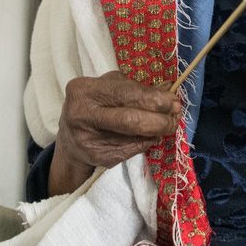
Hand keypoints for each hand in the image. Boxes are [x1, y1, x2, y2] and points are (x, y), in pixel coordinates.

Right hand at [49, 71, 180, 194]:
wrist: (70, 138)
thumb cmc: (94, 106)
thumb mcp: (108, 88)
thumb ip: (136, 88)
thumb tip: (169, 89)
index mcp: (85, 90)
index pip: (126, 93)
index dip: (154, 99)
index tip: (174, 100)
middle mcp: (82, 114)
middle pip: (130, 120)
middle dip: (159, 119)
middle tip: (175, 117)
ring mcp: (88, 139)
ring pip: (133, 138)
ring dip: (156, 132)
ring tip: (166, 126)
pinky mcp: (97, 157)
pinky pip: (130, 151)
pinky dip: (145, 143)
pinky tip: (150, 137)